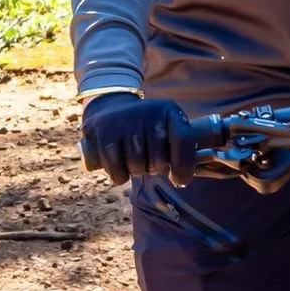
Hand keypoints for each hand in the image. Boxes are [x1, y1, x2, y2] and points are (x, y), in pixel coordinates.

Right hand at [80, 92, 197, 185]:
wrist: (108, 109)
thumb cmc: (145, 129)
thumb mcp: (166, 129)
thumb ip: (182, 150)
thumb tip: (186, 179)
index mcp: (170, 111)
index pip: (184, 141)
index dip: (185, 167)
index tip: (180, 181)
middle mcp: (149, 112)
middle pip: (158, 161)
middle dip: (153, 169)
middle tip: (148, 161)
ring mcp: (124, 120)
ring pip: (137, 167)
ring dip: (135, 171)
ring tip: (132, 159)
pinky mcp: (102, 131)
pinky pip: (116, 170)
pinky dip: (119, 175)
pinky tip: (118, 164)